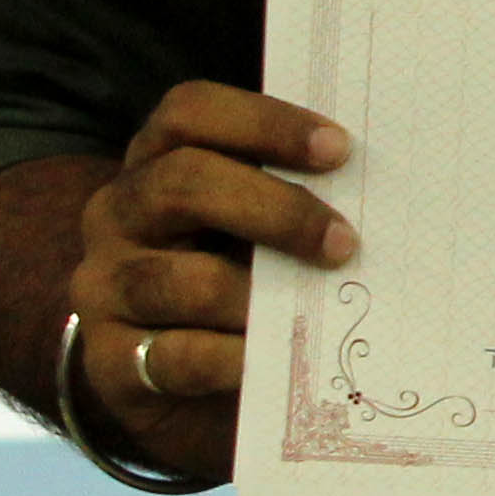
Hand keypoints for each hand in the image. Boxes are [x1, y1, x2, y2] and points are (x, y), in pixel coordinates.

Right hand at [66, 82, 357, 481]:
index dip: (265, 122)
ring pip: (180, 279)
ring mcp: (106, 287)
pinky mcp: (112, 361)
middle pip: (184, 183)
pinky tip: (272, 359)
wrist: (176, 382)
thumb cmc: (241, 280)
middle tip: (344, 242)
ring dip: (257, 295)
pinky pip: (175, 356)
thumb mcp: (260, 230)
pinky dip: (233, 359)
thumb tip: (388, 195)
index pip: (190, 113)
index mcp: (159, 161)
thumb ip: (300, 200)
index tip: (340, 149)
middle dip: (276, 210)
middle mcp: (119, 213)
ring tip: (314, 308)